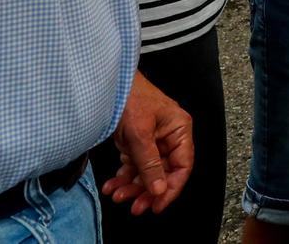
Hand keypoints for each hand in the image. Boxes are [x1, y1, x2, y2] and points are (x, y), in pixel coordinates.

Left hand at [101, 70, 192, 214]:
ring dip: (132, 185)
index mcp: (179, 129)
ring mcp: (153, 138)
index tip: (156, 205)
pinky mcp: (137, 140)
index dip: (170, 188)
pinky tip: (112, 183)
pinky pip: (134, 164)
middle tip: (134, 206)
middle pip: (163, 171)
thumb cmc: (129, 98)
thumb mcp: (139, 134)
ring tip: (116, 194)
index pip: (182, 166)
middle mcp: (169, 135)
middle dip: (146, 190)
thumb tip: (159, 189)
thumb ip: (150, 163)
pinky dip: (123, 175)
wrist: (106, 83)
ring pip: (147, 170)